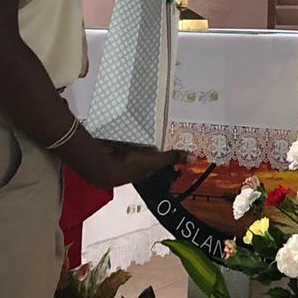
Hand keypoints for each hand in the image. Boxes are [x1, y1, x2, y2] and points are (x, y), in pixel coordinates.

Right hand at [65, 132, 189, 188]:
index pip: (153, 164)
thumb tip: (195, 159)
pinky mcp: (107, 152)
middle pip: (140, 157)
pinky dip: (120, 136)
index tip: (163, 142)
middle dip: (145, 147)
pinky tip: (122, 126)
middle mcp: (130, 169)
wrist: (101, 164)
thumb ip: (171, 158)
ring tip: (138, 125)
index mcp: (143, 172)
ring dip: (132, 141)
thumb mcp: (155, 160)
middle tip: (152, 131)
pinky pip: (117, 142)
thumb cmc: (130, 164)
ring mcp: (117, 161)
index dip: (159, 155)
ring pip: (128, 150)